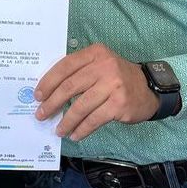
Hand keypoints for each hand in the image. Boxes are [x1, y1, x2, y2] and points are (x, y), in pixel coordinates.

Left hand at [35, 44, 158, 140]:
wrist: (149, 89)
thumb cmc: (118, 78)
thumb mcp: (100, 65)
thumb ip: (78, 72)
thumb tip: (49, 92)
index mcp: (95, 53)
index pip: (65, 66)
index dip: (48, 81)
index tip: (38, 95)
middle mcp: (105, 66)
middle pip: (70, 86)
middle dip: (52, 103)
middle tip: (42, 114)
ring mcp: (113, 85)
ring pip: (81, 106)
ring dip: (66, 121)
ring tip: (59, 130)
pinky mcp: (119, 104)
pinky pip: (94, 119)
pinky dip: (82, 129)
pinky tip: (75, 134)